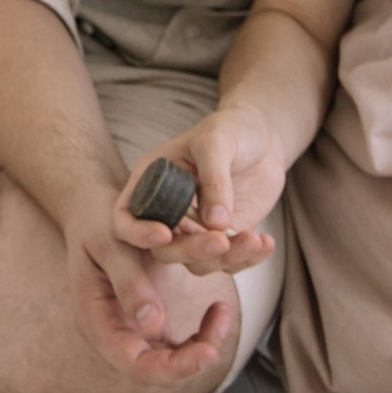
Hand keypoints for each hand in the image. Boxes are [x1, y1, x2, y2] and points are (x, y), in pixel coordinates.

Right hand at [60, 187, 238, 388]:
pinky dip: (203, 328)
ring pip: (175, 356)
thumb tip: (152, 324)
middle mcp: (115, 334)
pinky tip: (218, 307)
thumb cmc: (95, 222)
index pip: (135, 364)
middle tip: (222, 321)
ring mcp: (133, 331)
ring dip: (206, 340)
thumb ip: (128, 282)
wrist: (92, 212)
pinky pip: (181, 341)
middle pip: (159, 367)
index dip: (173, 367)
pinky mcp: (150, 322)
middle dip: (196, 353)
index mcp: (96, 322)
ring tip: (223, 310)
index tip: (209, 352)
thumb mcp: (108, 244)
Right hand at [109, 108, 283, 278]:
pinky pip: (228, 262)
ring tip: (254, 239)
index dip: (137, 232)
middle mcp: (168, 210)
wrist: (262, 139)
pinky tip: (265, 242)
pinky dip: (247, 259)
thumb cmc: (230, 129)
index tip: (165, 233)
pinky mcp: (222, 239)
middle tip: (221, 240)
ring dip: (225, 258)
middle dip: (192, 250)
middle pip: (163, 248)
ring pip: (196, 263)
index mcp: (151, 181)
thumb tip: (215, 224)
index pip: (126, 217)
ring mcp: (195, 228)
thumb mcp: (217, 142)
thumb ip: (214, 178)